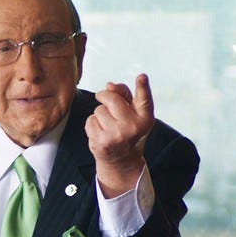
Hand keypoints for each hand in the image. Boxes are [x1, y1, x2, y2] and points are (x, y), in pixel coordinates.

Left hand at [85, 73, 154, 197]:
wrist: (121, 160)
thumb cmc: (127, 130)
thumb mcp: (133, 114)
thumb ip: (125, 95)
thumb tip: (109, 85)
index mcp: (145, 119)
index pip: (144, 100)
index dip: (143, 86)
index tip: (141, 76)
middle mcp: (132, 127)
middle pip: (111, 98)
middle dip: (105, 96)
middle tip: (106, 101)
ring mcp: (115, 136)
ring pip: (99, 110)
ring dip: (100, 114)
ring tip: (108, 125)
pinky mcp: (100, 142)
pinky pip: (90, 121)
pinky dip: (93, 124)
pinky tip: (102, 132)